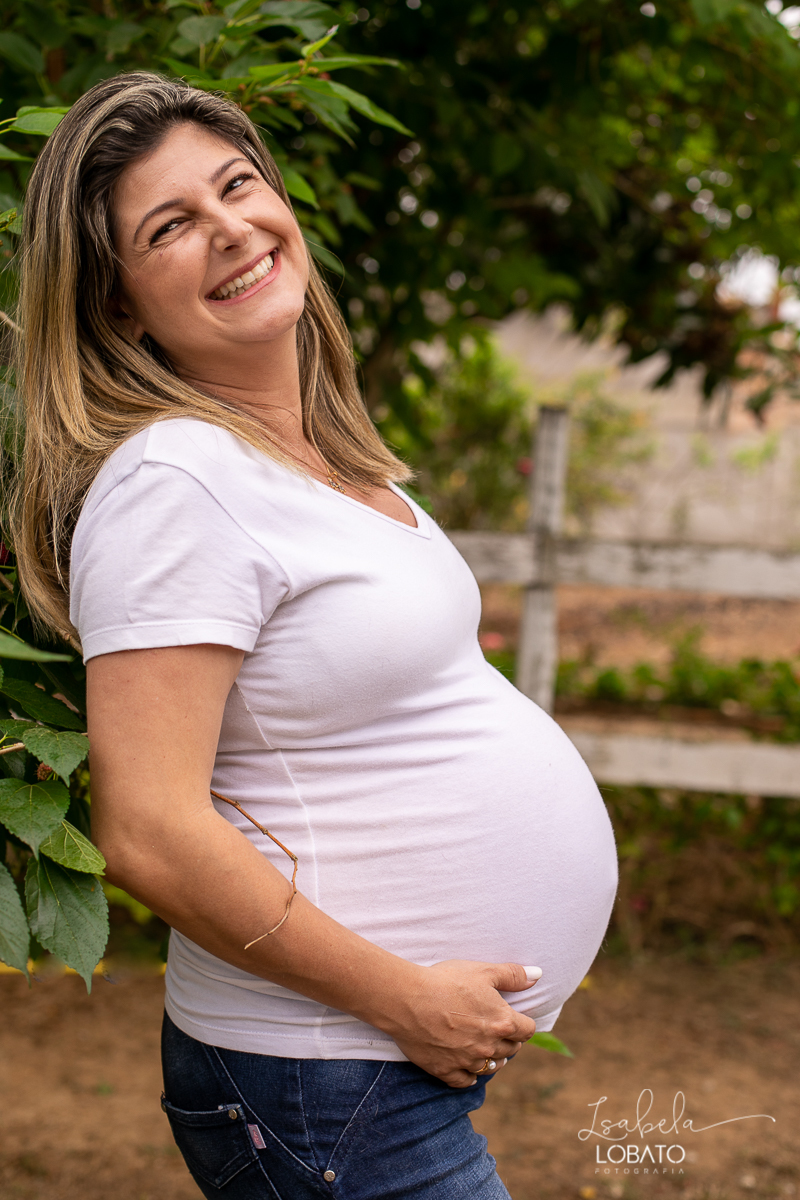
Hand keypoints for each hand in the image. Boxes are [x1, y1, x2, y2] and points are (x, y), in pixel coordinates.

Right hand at [382, 959, 539, 1088]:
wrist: (407, 999)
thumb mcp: (482, 970)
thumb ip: (513, 975)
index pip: (527, 1030)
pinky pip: (467, 1082)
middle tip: (496, 1028)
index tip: (514, 1017)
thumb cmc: (445, 981)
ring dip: (492, 1058)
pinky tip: (466, 1064)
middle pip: (511, 1050)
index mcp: (502, 1022)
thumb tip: (538, 976)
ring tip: (484, 1046)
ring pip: (492, 1068)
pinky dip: (469, 1074)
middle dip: (508, 1039)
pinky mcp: (447, 1071)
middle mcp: (489, 1046)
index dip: (522, 1023)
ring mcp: (468, 1062)